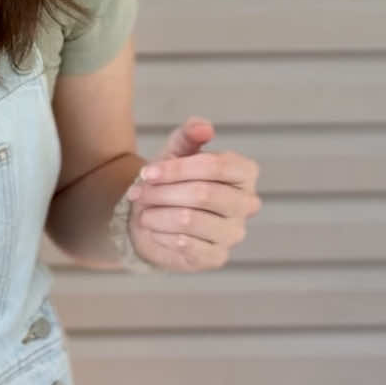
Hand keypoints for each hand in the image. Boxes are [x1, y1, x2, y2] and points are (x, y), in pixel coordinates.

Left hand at [124, 118, 260, 272]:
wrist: (156, 220)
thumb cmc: (172, 182)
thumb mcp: (176, 153)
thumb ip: (188, 136)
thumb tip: (204, 127)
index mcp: (244, 172)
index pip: (215, 166)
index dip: (176, 169)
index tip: (147, 172)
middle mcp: (247, 203)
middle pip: (202, 193)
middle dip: (162, 192)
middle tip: (138, 193)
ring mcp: (234, 233)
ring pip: (190, 220)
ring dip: (157, 214)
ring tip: (144, 212)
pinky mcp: (217, 257)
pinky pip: (186, 245)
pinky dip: (162, 235)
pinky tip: (154, 230)